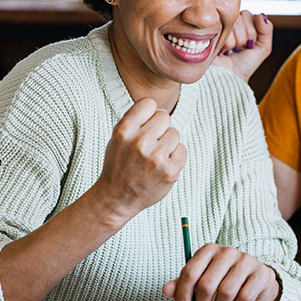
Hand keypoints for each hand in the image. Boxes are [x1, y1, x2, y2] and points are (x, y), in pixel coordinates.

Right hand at [91, 98, 186, 220]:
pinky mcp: (170, 171)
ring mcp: (156, 157)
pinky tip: (161, 166)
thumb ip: (136, 120)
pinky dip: (175, 157)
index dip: (148, 114)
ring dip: (168, 144)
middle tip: (149, 146)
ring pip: (175, 133)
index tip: (144, 126)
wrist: (117, 198)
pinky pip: (182, 149)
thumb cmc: (119, 164)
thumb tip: (162, 110)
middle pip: (164, 117)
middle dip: (159, 129)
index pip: (149, 103)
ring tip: (153, 158)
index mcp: (124, 130)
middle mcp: (140, 142)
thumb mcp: (117, 137)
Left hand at [162, 243, 279, 300]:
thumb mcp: (202, 278)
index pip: (190, 272)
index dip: (182, 296)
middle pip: (207, 284)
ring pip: (226, 293)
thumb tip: (167, 290)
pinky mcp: (260, 274)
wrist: (256, 279)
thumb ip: (183, 284)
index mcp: (209, 250)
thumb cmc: (225, 278)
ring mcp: (246, 262)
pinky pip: (244, 298)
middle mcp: (227, 252)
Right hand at [213, 10, 272, 82]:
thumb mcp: (263, 48)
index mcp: (241, 23)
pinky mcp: (208, 33)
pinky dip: (225, 45)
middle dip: (243, 38)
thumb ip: (267, 30)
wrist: (229, 78)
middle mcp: (228, 22)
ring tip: (229, 50)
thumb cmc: (244, 65)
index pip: (248, 15)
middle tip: (238, 48)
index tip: (248, 44)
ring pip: (231, 25)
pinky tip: (222, 50)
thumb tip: (261, 16)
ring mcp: (217, 27)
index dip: (251, 32)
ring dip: (233, 43)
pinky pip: (222, 32)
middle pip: (240, 18)